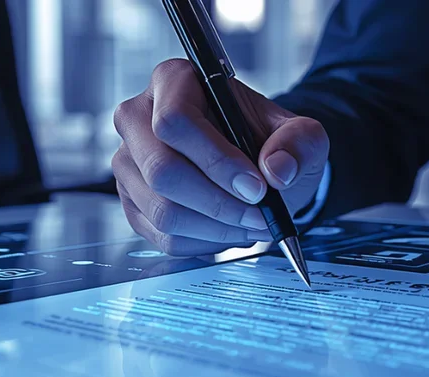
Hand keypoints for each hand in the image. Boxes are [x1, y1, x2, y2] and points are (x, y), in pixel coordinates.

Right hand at [112, 59, 328, 256]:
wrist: (255, 166)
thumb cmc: (269, 142)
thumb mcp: (300, 134)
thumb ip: (299, 143)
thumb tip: (277, 170)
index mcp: (172, 81)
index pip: (175, 121)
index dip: (216, 160)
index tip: (257, 187)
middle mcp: (138, 119)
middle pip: (162, 171)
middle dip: (219, 204)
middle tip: (260, 216)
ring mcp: (128, 163)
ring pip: (162, 211)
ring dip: (216, 228)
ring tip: (251, 224)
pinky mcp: (131, 202)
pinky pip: (163, 237)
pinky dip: (205, 243)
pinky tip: (229, 231)